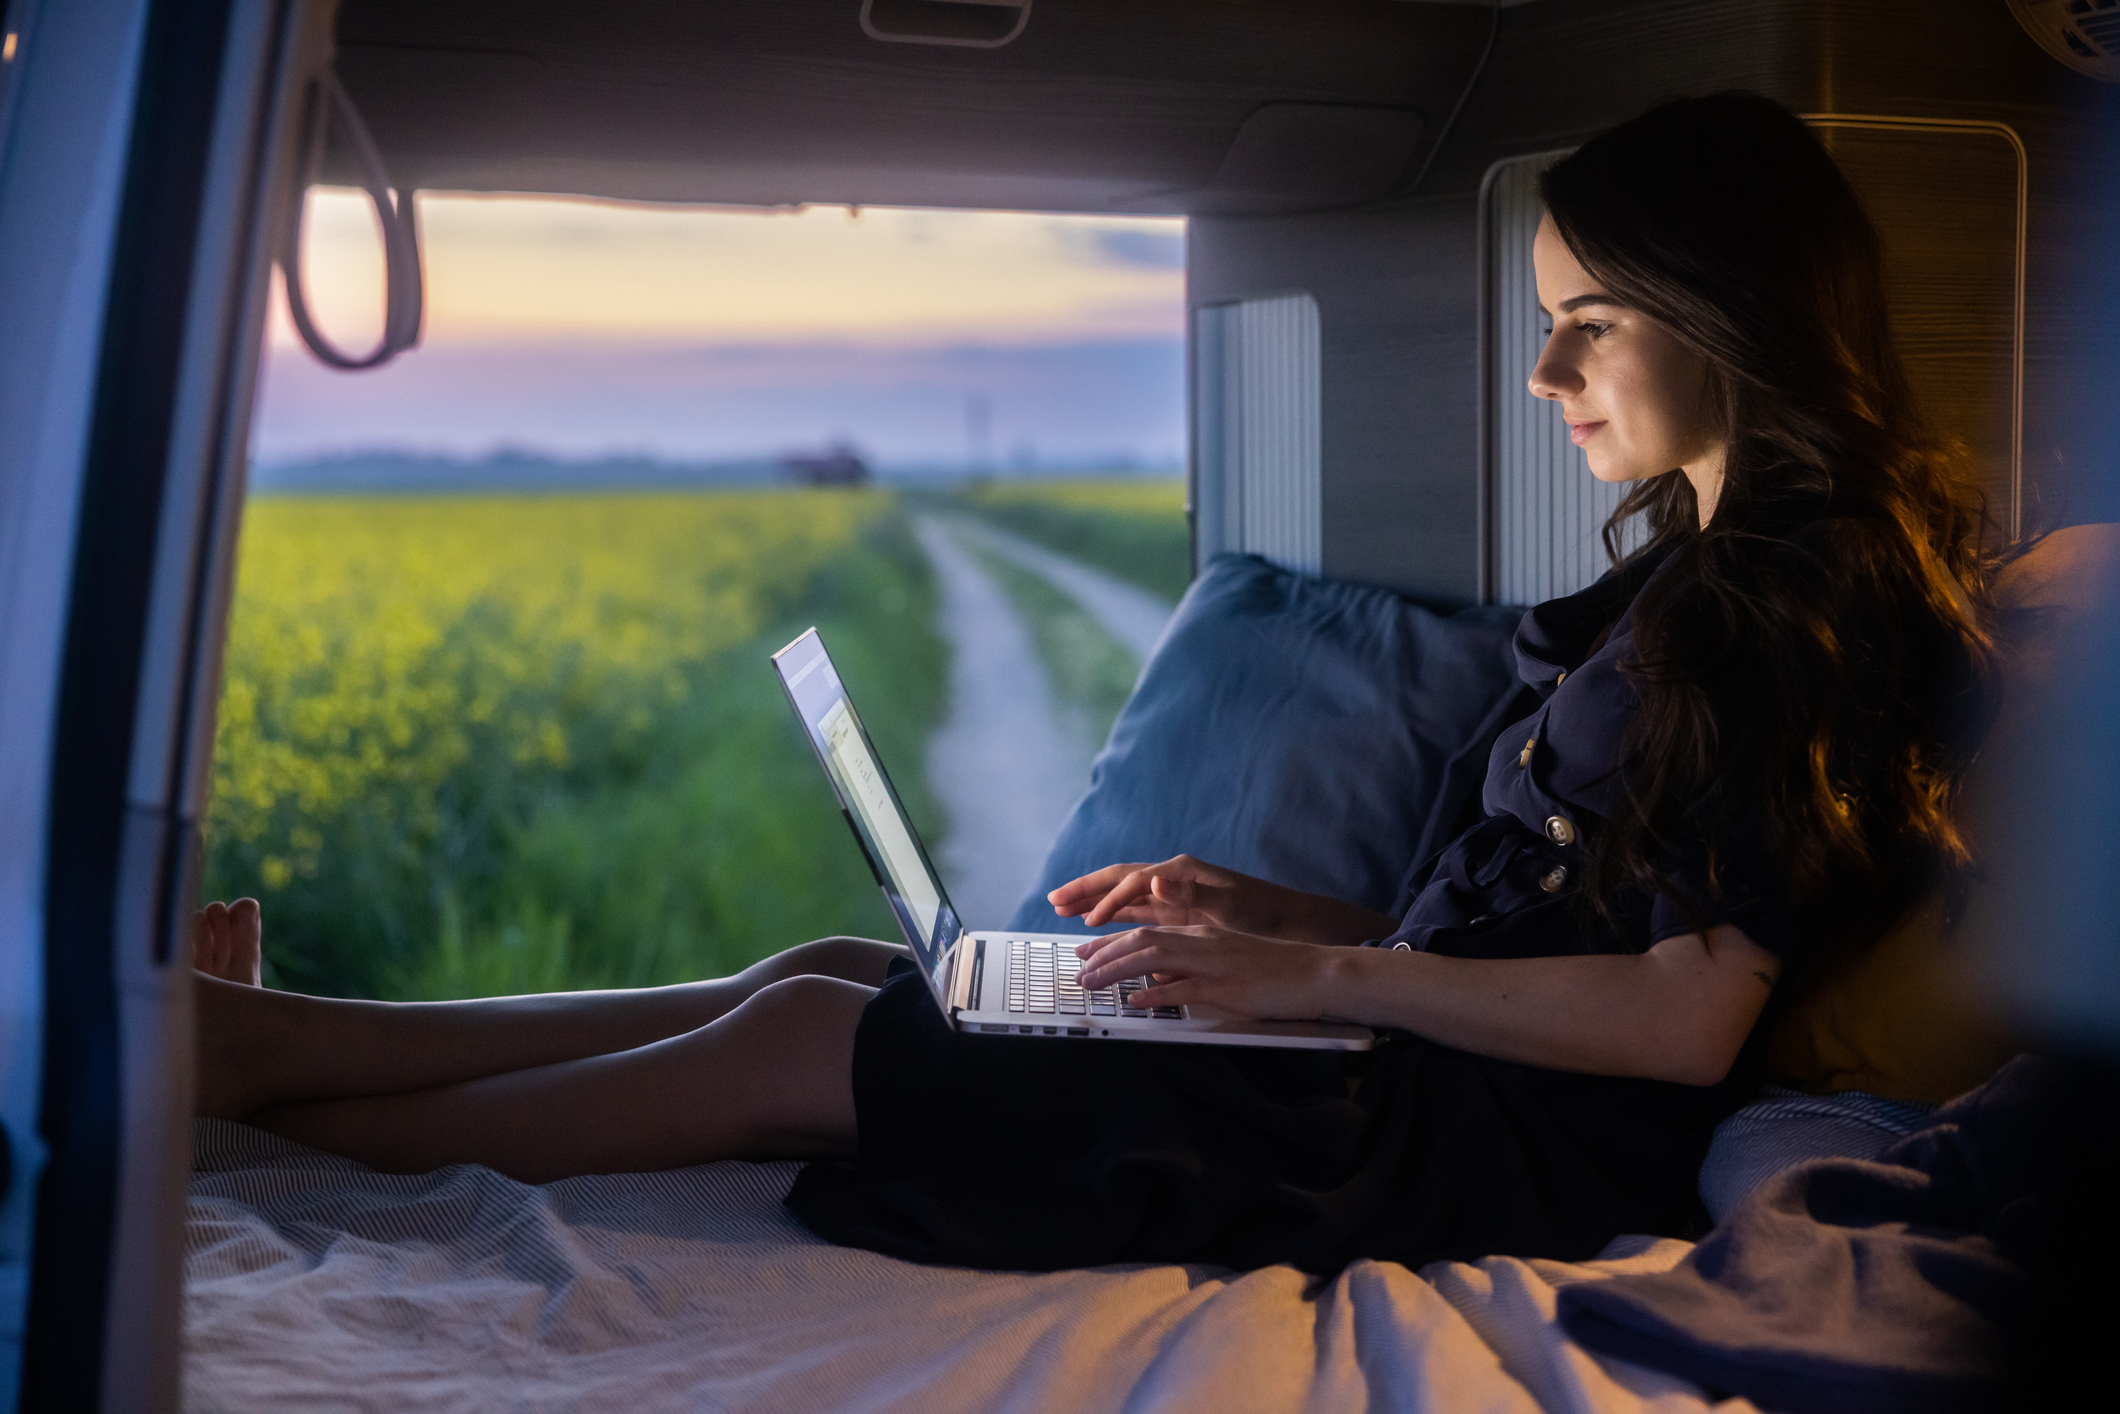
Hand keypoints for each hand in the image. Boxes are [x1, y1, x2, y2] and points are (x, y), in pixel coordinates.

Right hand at [1048, 854, 1293, 934]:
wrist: (1288, 923)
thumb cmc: (1261, 913)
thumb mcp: (1229, 905)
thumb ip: (1189, 893)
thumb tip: (1153, 882)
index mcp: (1180, 873)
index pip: (1132, 882)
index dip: (1107, 901)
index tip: (1088, 922)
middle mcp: (1171, 879)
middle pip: (1118, 880)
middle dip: (1085, 889)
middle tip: (1053, 899)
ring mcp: (1172, 895)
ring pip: (1121, 895)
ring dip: (1092, 901)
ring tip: (1060, 908)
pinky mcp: (1176, 911)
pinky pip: (1134, 911)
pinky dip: (1111, 915)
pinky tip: (1094, 923)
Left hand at [1074, 925, 1340, 1019]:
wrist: (1316, 972)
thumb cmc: (1273, 970)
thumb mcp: (1224, 962)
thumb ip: (1188, 969)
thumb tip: (1154, 982)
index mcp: (1200, 935)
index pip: (1145, 932)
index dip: (1111, 943)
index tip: (1085, 954)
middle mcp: (1202, 943)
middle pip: (1141, 941)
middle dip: (1104, 954)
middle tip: (1078, 970)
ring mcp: (1213, 963)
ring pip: (1154, 959)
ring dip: (1118, 970)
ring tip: (1092, 982)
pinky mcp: (1227, 987)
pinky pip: (1185, 990)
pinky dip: (1156, 995)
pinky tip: (1136, 1003)